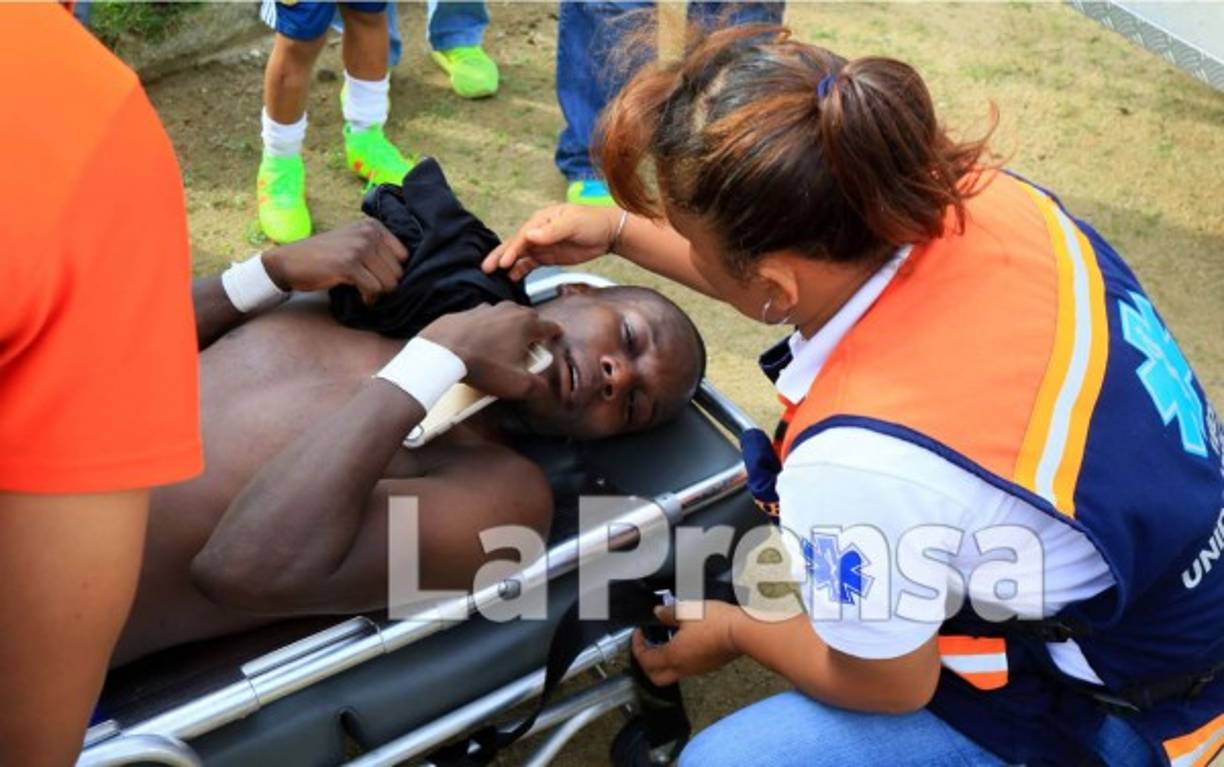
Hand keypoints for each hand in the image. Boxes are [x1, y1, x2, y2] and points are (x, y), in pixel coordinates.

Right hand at [262, 219, 408, 304]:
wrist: (289, 261)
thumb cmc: (324, 258)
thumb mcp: (354, 244)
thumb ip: (378, 251)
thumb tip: (408, 274)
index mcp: (374, 226)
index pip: (405, 257)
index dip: (393, 273)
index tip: (377, 279)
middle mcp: (369, 233)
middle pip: (398, 272)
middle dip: (385, 286)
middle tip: (367, 288)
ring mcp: (359, 247)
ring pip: (389, 283)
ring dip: (377, 294)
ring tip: (362, 291)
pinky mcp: (349, 263)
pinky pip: (374, 290)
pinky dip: (368, 299)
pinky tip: (359, 297)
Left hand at [419, 303, 561, 400]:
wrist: (442, 352)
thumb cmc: (482, 365)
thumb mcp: (516, 384)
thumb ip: (537, 387)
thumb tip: (544, 389)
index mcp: (526, 325)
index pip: (550, 326)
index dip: (555, 334)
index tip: (555, 337)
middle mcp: (508, 311)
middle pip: (529, 317)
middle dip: (533, 329)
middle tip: (529, 347)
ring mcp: (486, 309)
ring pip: (506, 315)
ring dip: (509, 327)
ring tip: (504, 346)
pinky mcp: (467, 313)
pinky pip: (483, 319)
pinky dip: (486, 328)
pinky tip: (481, 343)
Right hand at [481, 204, 622, 281]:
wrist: (609, 233)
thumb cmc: (592, 222)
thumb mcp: (573, 223)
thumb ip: (552, 231)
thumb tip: (530, 234)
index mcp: (541, 220)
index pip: (522, 236)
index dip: (512, 249)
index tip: (504, 262)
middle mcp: (538, 231)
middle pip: (515, 245)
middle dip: (500, 256)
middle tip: (486, 268)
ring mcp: (542, 245)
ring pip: (520, 256)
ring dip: (507, 265)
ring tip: (494, 276)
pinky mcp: (548, 256)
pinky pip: (530, 264)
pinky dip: (520, 270)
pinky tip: (512, 278)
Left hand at [632, 600, 743, 686]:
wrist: (743, 632)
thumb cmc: (717, 623)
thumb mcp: (686, 611)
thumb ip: (668, 613)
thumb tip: (658, 613)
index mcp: (673, 656)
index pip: (645, 660)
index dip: (637, 647)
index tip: (638, 634)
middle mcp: (683, 668)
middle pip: (655, 676)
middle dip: (646, 663)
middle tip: (646, 646)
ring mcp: (697, 669)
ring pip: (671, 673)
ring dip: (662, 661)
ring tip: (664, 641)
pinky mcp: (708, 666)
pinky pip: (686, 668)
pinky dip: (678, 659)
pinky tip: (683, 642)